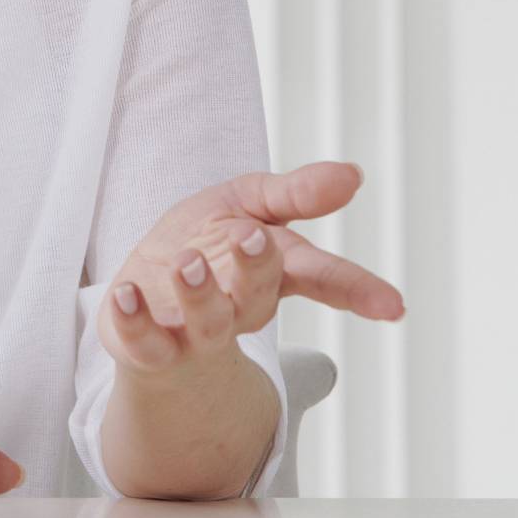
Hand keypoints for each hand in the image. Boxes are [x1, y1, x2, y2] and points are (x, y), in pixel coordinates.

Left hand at [99, 158, 404, 378]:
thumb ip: (295, 193)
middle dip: (255, 267)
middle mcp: (237, 306)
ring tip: (187, 262)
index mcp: (269, 272)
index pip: (319, 277)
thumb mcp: (248, 203)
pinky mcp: (147, 343)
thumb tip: (353, 174)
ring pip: (206, 322)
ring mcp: (194, 331)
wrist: (146, 296)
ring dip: (199, 294)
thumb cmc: (206, 244)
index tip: (391, 305)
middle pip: (256, 293)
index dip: (355, 289)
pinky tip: (126, 295)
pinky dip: (133, 320)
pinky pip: (142, 339)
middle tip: (252, 236)